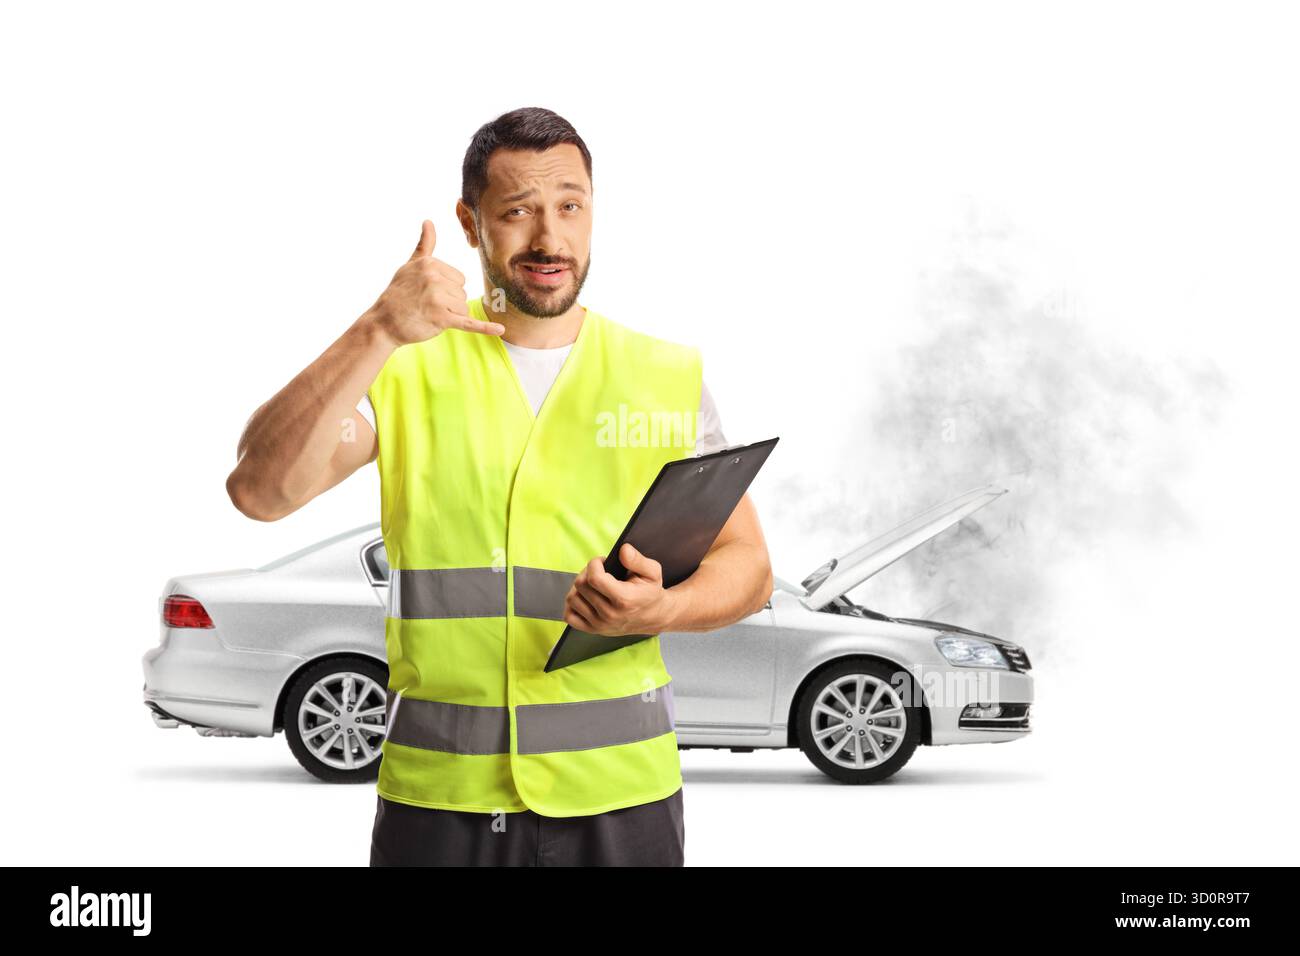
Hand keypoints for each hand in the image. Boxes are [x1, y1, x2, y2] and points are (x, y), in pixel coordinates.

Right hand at [368, 220, 504, 345]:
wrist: (383, 323)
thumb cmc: (398, 294)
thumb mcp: (410, 266)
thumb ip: (424, 245)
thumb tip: (429, 221)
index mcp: (430, 264)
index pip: (459, 279)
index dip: (446, 289)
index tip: (426, 293)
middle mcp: (434, 278)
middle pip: (462, 293)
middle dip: (449, 303)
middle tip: (426, 306)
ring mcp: (437, 298)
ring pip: (463, 308)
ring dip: (450, 315)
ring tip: (429, 314)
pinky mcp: (441, 319)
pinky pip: (468, 322)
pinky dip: (484, 328)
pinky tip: (500, 329)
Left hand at [563, 543, 677, 636]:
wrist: (655, 617)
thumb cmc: (651, 592)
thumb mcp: (652, 572)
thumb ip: (638, 560)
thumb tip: (623, 550)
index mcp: (624, 599)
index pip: (594, 578)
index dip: (594, 563)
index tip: (602, 561)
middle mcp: (610, 614)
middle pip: (581, 585)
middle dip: (587, 572)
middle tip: (598, 570)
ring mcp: (600, 624)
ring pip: (573, 599)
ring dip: (579, 587)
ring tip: (592, 583)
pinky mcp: (593, 630)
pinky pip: (570, 616)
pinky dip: (573, 605)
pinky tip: (584, 597)